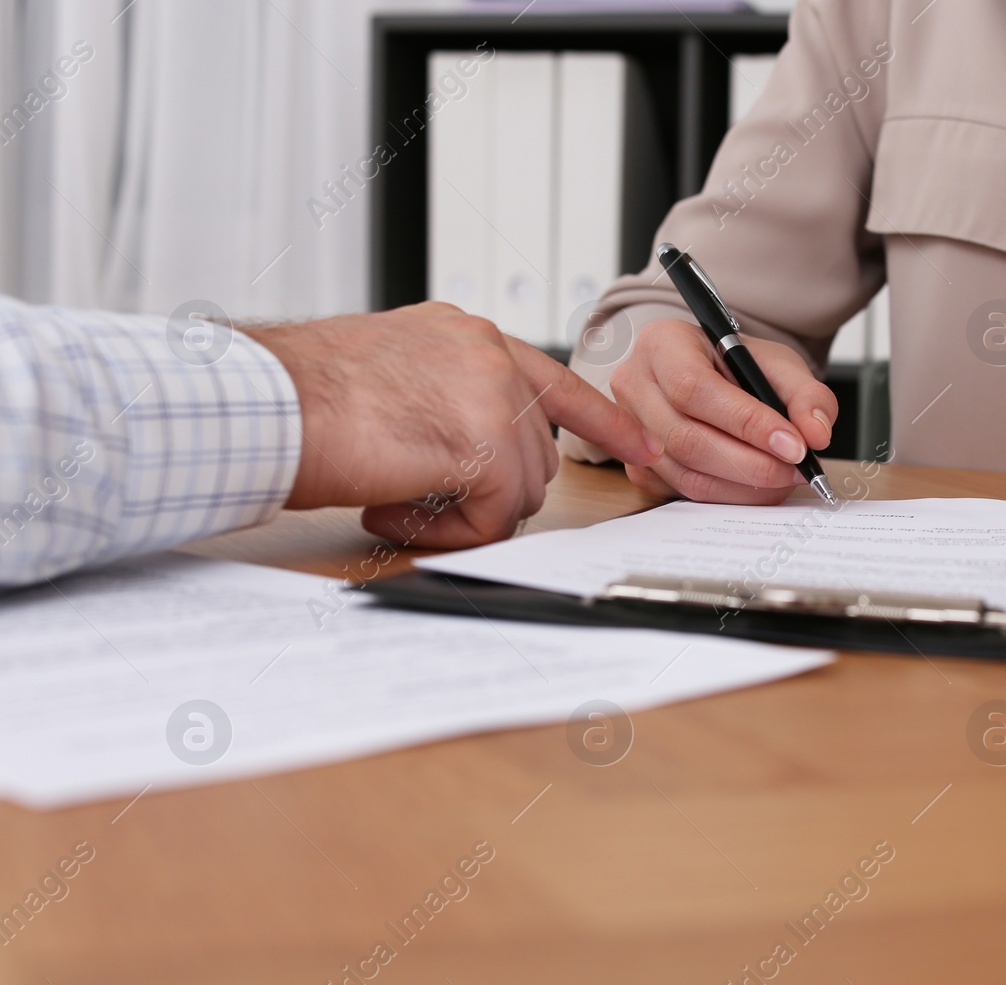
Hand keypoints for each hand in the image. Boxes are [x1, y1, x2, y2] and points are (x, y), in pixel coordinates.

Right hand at [247, 302, 659, 548]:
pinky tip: (391, 503)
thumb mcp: (391, 375)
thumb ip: (447, 398)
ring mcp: (492, 394)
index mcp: (466, 335)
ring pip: (523, 490)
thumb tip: (470, 449)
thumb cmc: (299, 399)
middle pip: (536, 454)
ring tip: (392, 489)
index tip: (643, 445)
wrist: (262, 406)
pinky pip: (497, 517)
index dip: (604, 422)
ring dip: (463, 510)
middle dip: (488, 490)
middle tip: (413, 487)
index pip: (558, 381)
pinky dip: (448, 529)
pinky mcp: (486, 444)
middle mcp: (489, 354)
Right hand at [610, 319, 838, 502]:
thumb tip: (815, 434)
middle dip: (750, 463)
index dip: (746, 422)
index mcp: (662, 344)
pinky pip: (682, 491)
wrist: (714, 377)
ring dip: (743, 486)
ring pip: (685, 472)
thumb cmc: (738, 366)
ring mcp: (630, 429)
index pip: (695, 388)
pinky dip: (728, 496)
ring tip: (784, 478)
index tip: (794, 445)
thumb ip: (806, 395)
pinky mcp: (638, 465)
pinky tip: (757, 486)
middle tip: (796, 469)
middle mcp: (635, 384)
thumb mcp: (779, 364)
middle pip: (685, 438)